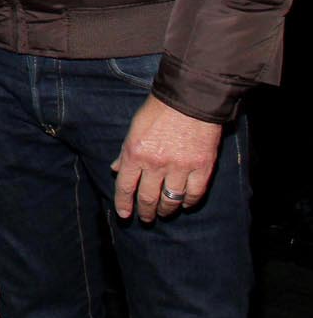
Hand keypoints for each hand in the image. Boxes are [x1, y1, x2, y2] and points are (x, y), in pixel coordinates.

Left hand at [111, 95, 222, 221]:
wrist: (190, 98)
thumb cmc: (158, 110)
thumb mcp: (134, 128)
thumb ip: (125, 151)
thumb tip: (116, 169)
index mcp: (135, 153)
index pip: (125, 186)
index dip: (123, 204)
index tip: (124, 215)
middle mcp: (156, 164)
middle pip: (148, 197)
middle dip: (145, 211)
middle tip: (146, 218)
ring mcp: (180, 167)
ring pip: (171, 199)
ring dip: (166, 210)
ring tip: (164, 214)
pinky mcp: (202, 167)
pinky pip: (194, 193)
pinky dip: (189, 202)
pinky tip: (185, 205)